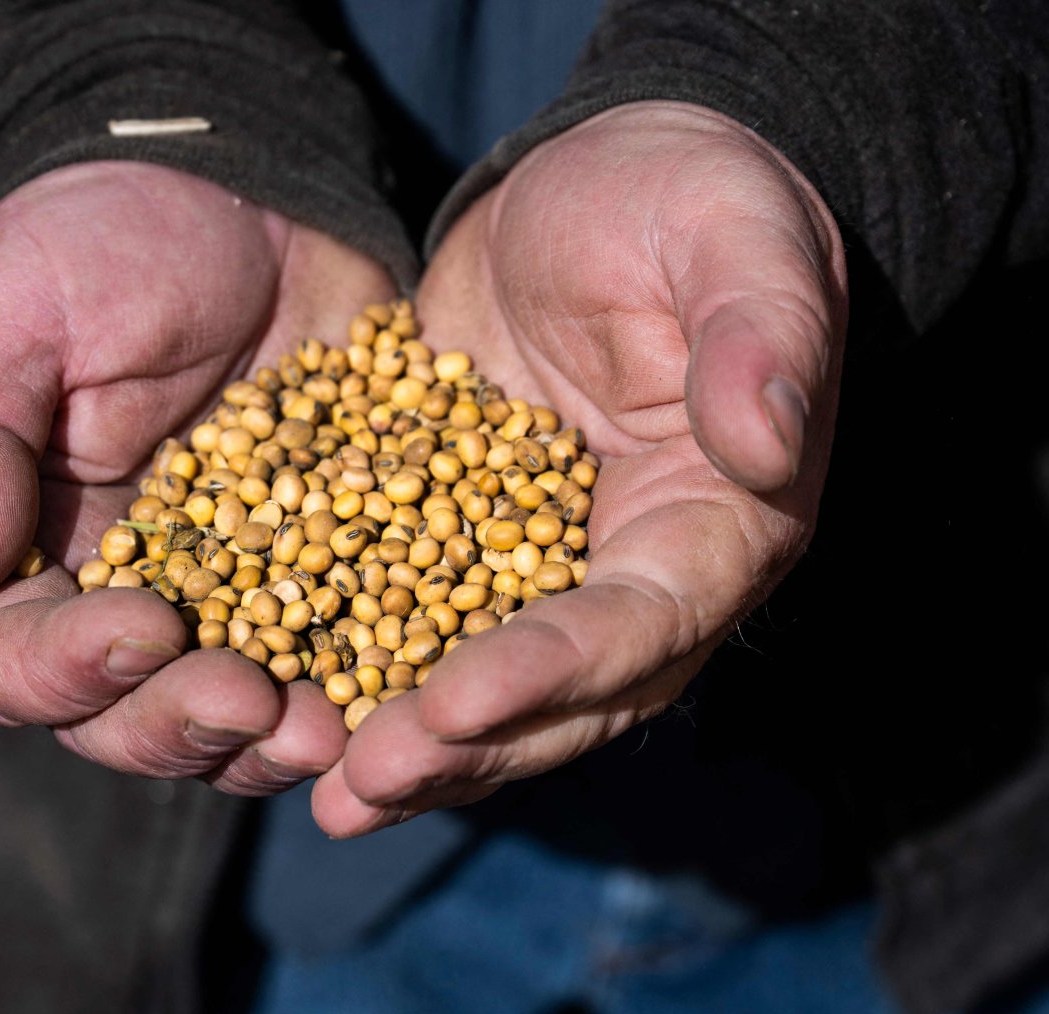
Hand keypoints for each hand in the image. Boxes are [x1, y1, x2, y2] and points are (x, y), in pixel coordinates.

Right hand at [0, 161, 394, 792]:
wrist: (241, 193)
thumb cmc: (96, 242)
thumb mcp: (4, 311)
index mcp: (14, 560)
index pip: (8, 661)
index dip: (67, 670)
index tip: (143, 626)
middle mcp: (111, 604)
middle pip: (120, 722)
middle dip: (182, 727)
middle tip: (250, 702)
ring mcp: (224, 604)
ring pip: (230, 724)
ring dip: (272, 742)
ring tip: (333, 729)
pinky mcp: (324, 582)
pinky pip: (340, 663)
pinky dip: (366, 693)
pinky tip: (407, 692)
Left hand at [314, 101, 847, 835]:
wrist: (607, 182)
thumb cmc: (689, 199)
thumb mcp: (737, 240)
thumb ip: (760, 334)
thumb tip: (767, 440)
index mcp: (714, 525)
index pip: (639, 622)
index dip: (553, 668)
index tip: (456, 697)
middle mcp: (633, 577)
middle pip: (558, 698)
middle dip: (464, 745)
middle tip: (364, 783)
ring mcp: (544, 574)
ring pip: (483, 690)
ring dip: (411, 748)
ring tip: (326, 796)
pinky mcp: (461, 544)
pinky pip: (413, 625)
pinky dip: (358, 672)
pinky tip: (280, 711)